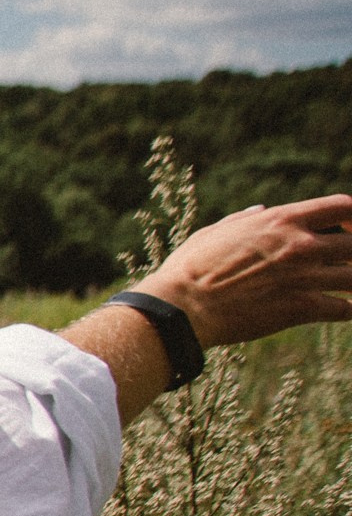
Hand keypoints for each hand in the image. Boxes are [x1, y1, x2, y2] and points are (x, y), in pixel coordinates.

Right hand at [135, 194, 351, 348]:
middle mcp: (300, 245)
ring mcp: (304, 277)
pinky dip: (350, 308)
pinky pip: (346, 309)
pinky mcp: (301, 309)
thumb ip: (242, 220)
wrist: (181, 307)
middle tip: (346, 263)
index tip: (350, 228)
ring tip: (347, 286)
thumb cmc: (189, 268)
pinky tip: (344, 309)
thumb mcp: (213, 233)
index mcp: (281, 220)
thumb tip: (260, 211)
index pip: (342, 206)